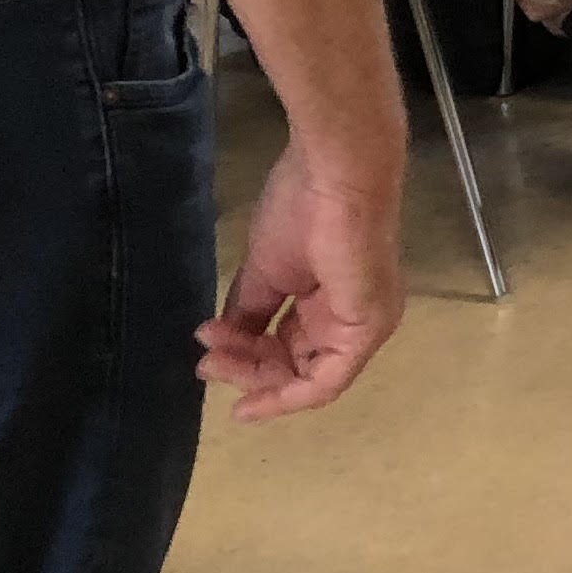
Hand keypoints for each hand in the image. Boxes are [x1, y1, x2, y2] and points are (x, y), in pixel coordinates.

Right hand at [196, 139, 406, 420]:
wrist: (332, 177)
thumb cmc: (303, 209)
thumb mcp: (266, 272)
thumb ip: (250, 311)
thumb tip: (223, 342)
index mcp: (332, 303)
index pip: (290, 349)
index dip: (248, 363)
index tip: (207, 363)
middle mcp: (352, 321)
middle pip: (295, 367)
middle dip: (245, 369)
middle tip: (205, 360)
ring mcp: (364, 327)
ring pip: (305, 378)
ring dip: (254, 376)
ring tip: (213, 357)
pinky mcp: (366, 330)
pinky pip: (326, 381)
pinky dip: (286, 395)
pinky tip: (249, 396)